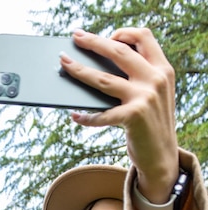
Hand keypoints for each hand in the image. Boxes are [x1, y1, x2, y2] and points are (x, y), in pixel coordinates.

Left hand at [60, 28, 178, 203]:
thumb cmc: (151, 126)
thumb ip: (139, 78)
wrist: (162, 158)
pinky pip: (101, 115)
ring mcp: (145, 97)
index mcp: (162, 70)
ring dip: (80, 71)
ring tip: (64, 65)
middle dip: (93, 42)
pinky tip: (75, 116)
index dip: (123, 32)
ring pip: (103, 79)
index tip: (106, 36)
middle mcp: (156, 79)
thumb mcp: (153, 96)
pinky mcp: (134, 116)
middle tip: (76, 38)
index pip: (144, 37)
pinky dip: (86, 117)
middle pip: (119, 51)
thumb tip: (101, 66)